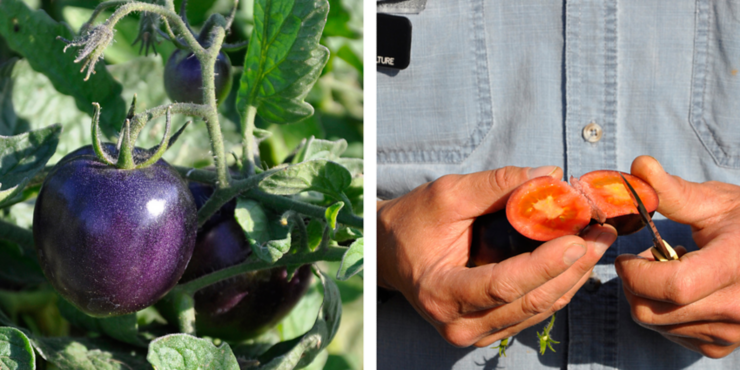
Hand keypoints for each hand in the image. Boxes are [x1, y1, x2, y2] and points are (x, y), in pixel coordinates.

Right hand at [377, 166, 616, 346]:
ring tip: (597, 240)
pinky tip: (575, 257)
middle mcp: (459, 323)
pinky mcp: (488, 329)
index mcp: (442, 292)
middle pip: (532, 301)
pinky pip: (534, 310)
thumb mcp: (447, 195)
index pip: (504, 284)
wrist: (388, 253)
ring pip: (540, 309)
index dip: (546, 263)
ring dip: (574, 275)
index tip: (578, 238)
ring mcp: (475, 332)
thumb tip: (551, 175)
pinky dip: (559, 283)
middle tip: (603, 233)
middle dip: (574, 267)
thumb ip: (496, 185)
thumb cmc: (412, 223)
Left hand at [616, 156, 739, 357]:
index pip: (673, 286)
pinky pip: (673, 336)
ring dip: (648, 298)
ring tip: (669, 269)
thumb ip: (673, 190)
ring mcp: (734, 330)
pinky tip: (682, 290)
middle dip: (634, 284)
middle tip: (643, 260)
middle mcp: (739, 305)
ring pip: (658, 326)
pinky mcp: (725, 344)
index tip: (625, 256)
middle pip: (654, 311)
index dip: (636, 272)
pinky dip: (664, 314)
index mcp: (737, 264)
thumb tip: (639, 165)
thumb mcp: (714, 201)